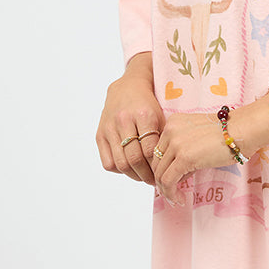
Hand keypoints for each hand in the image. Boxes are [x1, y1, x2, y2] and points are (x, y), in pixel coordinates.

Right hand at [96, 62, 164, 184]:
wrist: (127, 87)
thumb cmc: (148, 104)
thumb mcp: (160, 115)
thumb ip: (162, 138)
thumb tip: (169, 166)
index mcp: (143, 115)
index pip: (150, 149)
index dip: (157, 166)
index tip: (164, 173)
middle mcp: (124, 121)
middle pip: (134, 158)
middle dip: (146, 175)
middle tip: (155, 181)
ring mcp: (109, 128)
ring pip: (120, 163)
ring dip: (133, 175)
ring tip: (143, 178)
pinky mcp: (100, 134)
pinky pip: (107, 162)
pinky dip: (119, 171)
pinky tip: (129, 169)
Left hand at [151, 111, 239, 205]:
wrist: (243, 129)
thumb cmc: (229, 132)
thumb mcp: (199, 136)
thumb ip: (185, 150)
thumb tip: (179, 174)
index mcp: (173, 123)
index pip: (158, 150)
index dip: (162, 167)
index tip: (169, 180)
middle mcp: (170, 131)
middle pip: (156, 162)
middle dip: (162, 180)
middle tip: (171, 192)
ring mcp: (176, 143)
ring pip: (160, 173)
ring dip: (166, 189)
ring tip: (176, 198)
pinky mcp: (184, 157)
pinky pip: (168, 181)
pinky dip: (170, 193)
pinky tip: (179, 199)